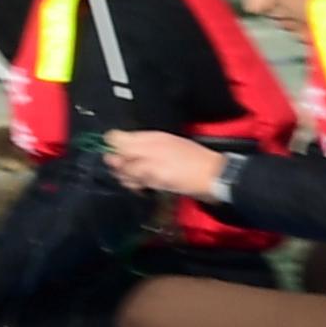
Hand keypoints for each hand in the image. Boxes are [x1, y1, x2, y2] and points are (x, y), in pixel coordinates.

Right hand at [105, 129, 223, 199]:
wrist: (215, 180)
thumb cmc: (186, 172)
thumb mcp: (155, 169)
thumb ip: (131, 165)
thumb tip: (110, 159)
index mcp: (146, 140)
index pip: (116, 138)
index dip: (113, 152)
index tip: (118, 166)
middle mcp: (148, 147)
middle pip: (121, 154)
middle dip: (122, 168)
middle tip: (133, 179)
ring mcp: (155, 158)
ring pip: (130, 167)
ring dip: (131, 178)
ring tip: (142, 185)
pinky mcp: (160, 171)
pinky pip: (142, 175)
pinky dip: (142, 182)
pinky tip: (148, 188)